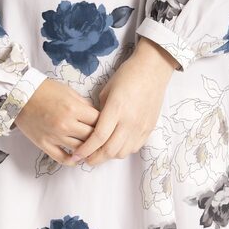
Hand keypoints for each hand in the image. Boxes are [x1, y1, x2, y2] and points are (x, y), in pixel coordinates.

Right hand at [14, 77, 99, 166]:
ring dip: (87, 149)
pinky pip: (63, 158)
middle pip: (91, 136)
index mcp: (73, 108)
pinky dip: (72, 160)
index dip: (104, 121)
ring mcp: (55, 136)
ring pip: (80, 149)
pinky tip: (78, 158)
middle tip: (103, 137)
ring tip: (93, 148)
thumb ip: (83, 104)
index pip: (98, 120)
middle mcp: (66, 124)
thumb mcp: (69, 91)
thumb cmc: (46, 90)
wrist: (21, 96)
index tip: (106, 123)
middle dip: (98, 136)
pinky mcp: (45, 145)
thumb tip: (95, 115)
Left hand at [67, 36, 177, 167]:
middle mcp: (129, 121)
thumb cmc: (127, 75)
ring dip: (108, 155)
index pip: (98, 137)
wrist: (152, 69)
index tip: (76, 156)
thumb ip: (100, 112)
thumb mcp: (107, 90)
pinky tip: (117, 144)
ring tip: (101, 151)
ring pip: (122, 153)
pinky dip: (123, 150)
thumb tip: (94, 128)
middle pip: (110, 150)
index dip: (86, 149)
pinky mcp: (148, 129)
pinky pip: (134, 148)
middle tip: (86, 158)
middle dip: (95, 158)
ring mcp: (141, 126)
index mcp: (116, 108)